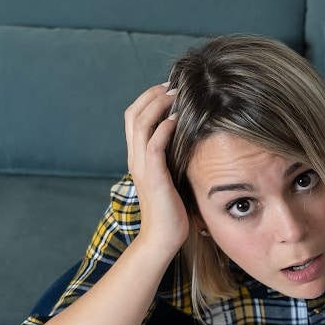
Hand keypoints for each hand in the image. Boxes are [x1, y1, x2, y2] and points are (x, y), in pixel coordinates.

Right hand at [123, 83, 191, 254]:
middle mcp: (135, 158)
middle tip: (172, 85)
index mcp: (138, 157)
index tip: (168, 89)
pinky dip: (164, 128)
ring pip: (141, 124)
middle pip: (133, 114)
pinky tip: (178, 120)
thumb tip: (191, 141)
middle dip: (152, 95)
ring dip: (158, 105)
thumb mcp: (172, 178)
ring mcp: (142, 167)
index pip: (134, 118)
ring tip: (175, 95)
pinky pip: (153, 145)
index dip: (148, 99)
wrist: (162, 238)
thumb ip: (173, 159)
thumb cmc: (171, 211)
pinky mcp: (153, 177)